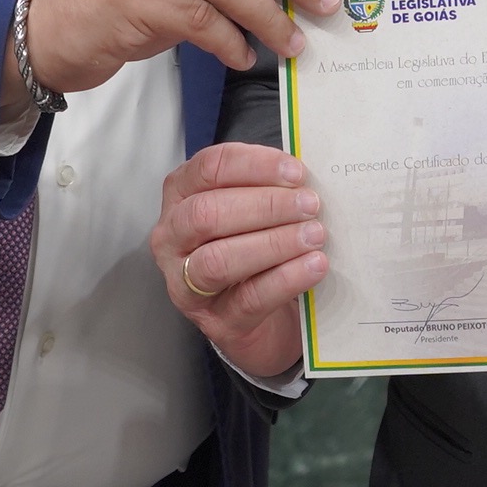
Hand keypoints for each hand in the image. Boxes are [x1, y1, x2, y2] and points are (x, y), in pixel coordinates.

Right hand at [151, 142, 327, 377]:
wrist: (261, 319)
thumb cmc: (255, 247)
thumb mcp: (252, 211)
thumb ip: (269, 188)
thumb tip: (304, 176)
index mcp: (181, 196)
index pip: (208, 168)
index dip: (254, 165)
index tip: (296, 172)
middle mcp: (172, 238)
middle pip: (207, 213)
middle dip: (265, 205)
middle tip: (310, 205)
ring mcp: (185, 283)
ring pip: (218, 259)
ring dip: (273, 243)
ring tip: (314, 235)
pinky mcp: (214, 321)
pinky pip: (248, 297)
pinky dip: (286, 278)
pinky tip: (314, 265)